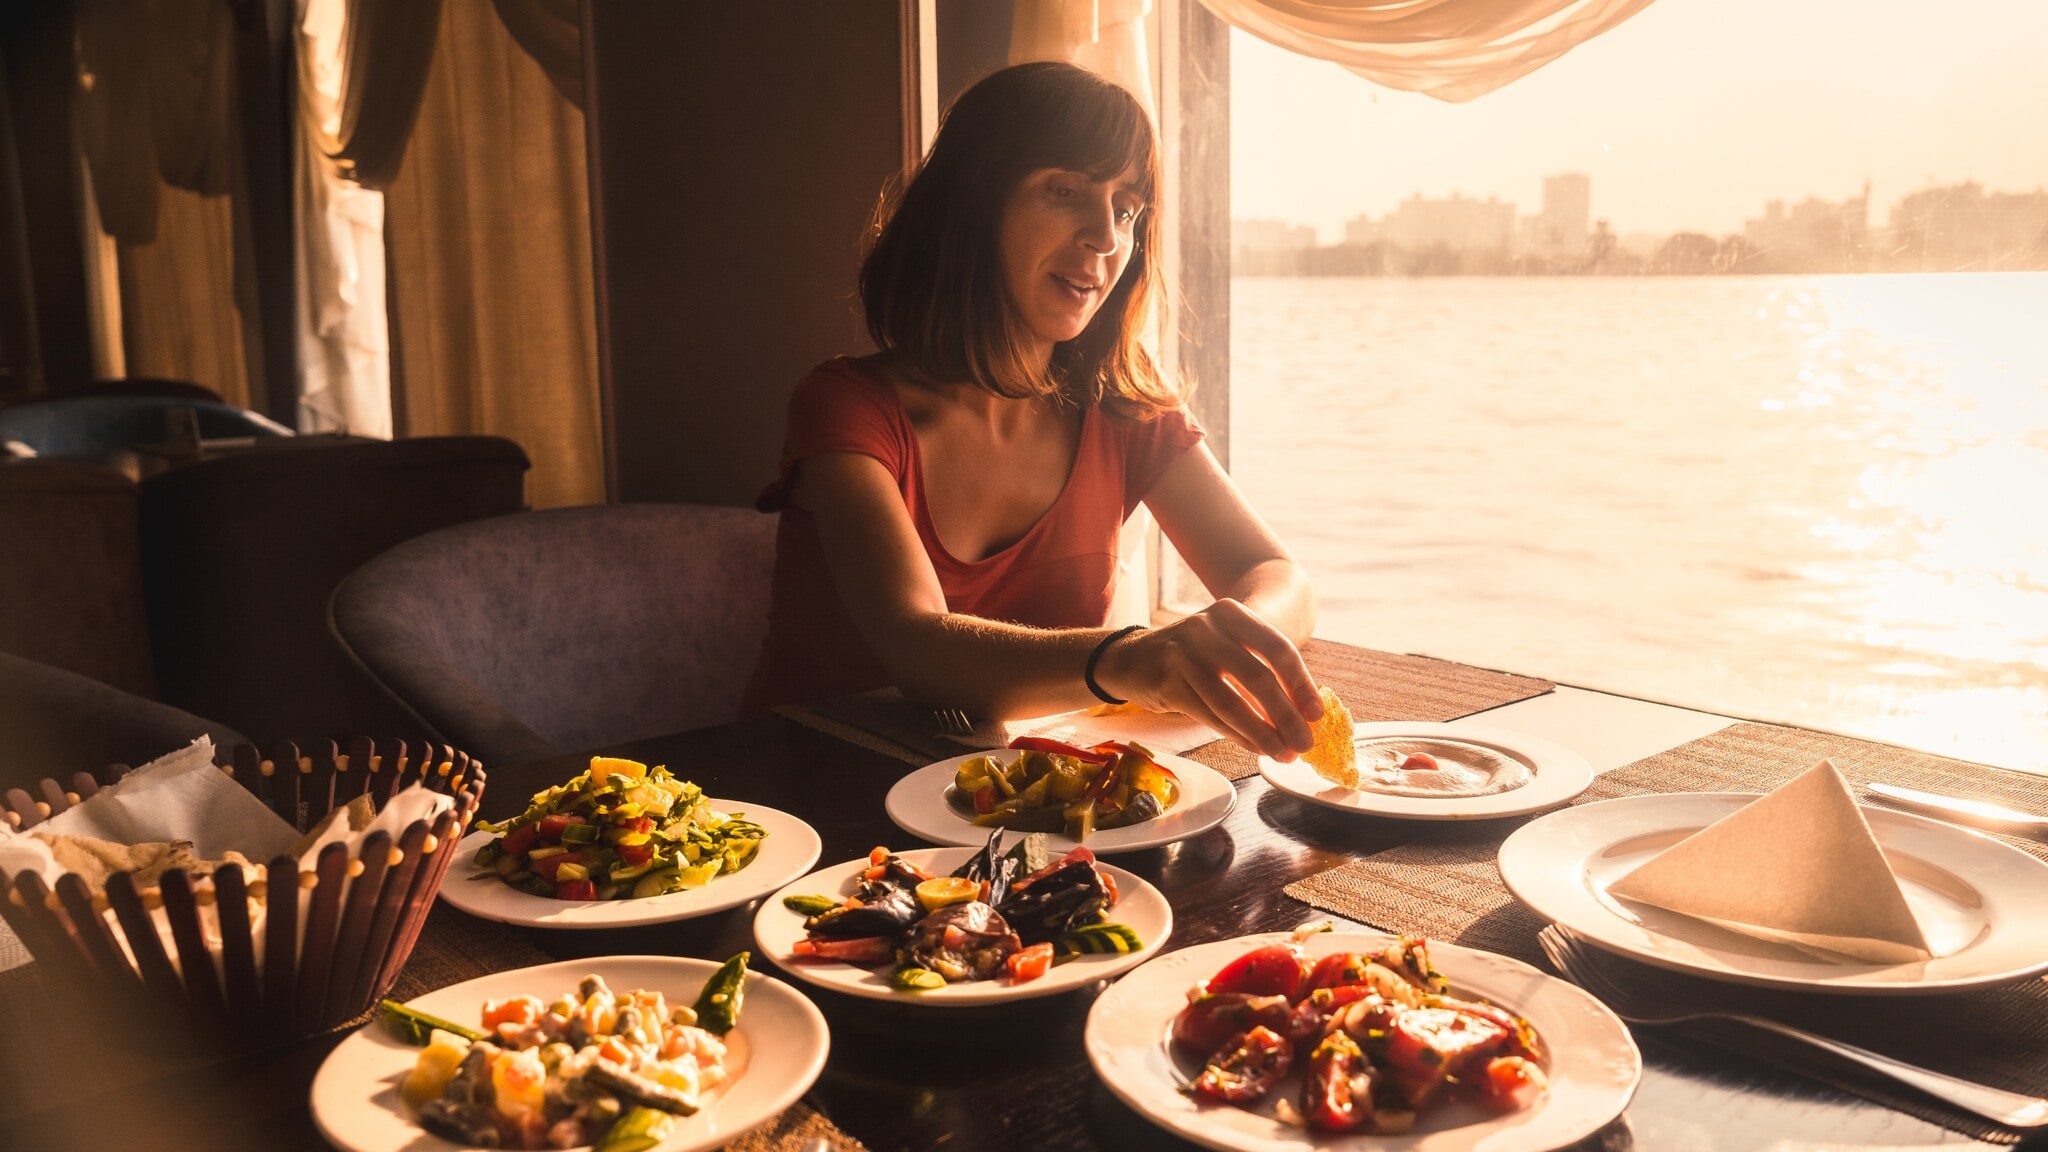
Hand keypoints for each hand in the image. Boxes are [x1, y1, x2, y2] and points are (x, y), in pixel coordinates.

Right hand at [1093, 600, 1322, 759]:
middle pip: (1256, 676)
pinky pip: (1210, 716)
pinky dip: (1237, 735)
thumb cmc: (1197, 654)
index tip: (1317, 714)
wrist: (1134, 656)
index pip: (1276, 648)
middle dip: (1285, 715)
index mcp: (1231, 613)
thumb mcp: (1228, 645)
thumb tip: (1304, 713)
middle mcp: (1206, 628)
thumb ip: (1262, 669)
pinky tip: (1256, 747)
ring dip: (1262, 733)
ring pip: (1231, 702)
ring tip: (1284, 753)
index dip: (1300, 684)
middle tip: (1305, 742)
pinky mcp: (1166, 683)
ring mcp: (1182, 655)